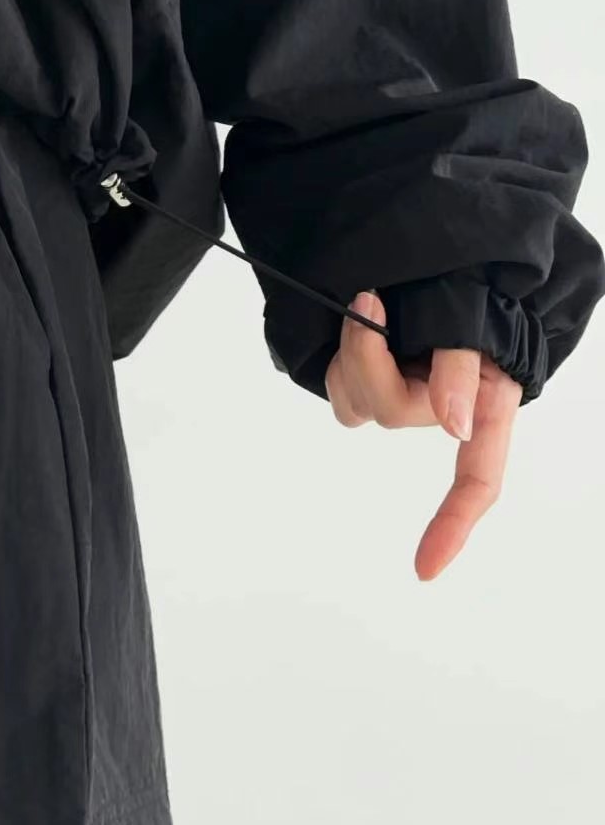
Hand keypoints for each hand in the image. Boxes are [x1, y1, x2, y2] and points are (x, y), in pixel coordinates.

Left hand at [324, 289, 522, 580]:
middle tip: (369, 301)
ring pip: (356, 402)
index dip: (454, 523)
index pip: (477, 479)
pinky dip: (341, 355)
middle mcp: (442, 410)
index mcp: (484, 407)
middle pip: (391, 413)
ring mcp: (402, 394)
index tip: (423, 568)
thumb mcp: (475, 319)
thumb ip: (464, 370)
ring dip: (352, 353)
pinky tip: (357, 321)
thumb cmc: (467, 287)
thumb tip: (456, 426)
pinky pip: (340, 388)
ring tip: (370, 305)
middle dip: (369, 357)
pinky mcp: (368, 381)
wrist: (436, 256)